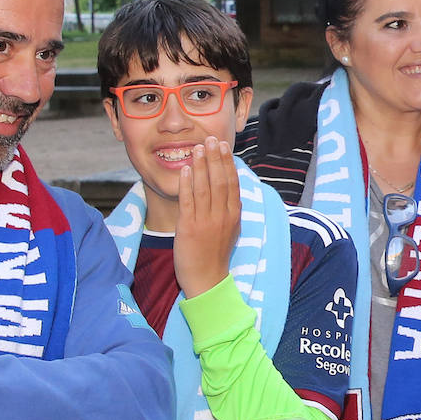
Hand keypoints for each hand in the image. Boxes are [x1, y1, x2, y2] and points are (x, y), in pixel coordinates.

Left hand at [173, 137, 240, 297]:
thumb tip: (232, 192)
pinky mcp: (189, 227)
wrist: (206, 280)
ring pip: (204, 187)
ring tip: (197, 148)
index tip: (223, 147)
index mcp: (233, 216)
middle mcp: (222, 216)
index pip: (232, 183)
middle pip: (219, 181)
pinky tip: (186, 169)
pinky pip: (188, 201)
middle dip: (215, 158)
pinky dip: (187, 183)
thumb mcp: (230, 231)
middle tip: (210, 139)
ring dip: (201, 165)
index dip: (227, 163)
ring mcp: (205, 221)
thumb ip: (230, 210)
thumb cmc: (215, 255)